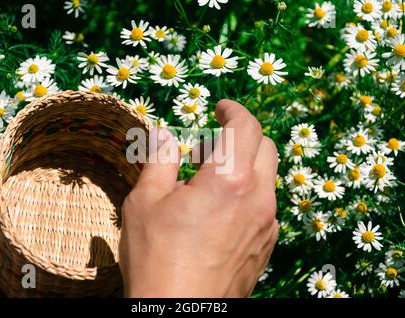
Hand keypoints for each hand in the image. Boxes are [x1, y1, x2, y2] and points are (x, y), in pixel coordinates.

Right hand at [119, 99, 278, 297]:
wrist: (178, 313)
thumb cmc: (157, 257)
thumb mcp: (146, 202)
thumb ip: (159, 160)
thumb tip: (160, 135)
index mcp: (229, 179)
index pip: (246, 127)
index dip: (234, 110)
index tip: (220, 107)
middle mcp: (258, 198)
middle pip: (265, 147)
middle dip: (239, 137)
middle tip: (205, 150)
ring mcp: (267, 224)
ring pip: (266, 177)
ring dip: (242, 167)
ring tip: (207, 184)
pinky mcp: (266, 245)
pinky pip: (265, 205)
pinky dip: (247, 193)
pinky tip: (219, 212)